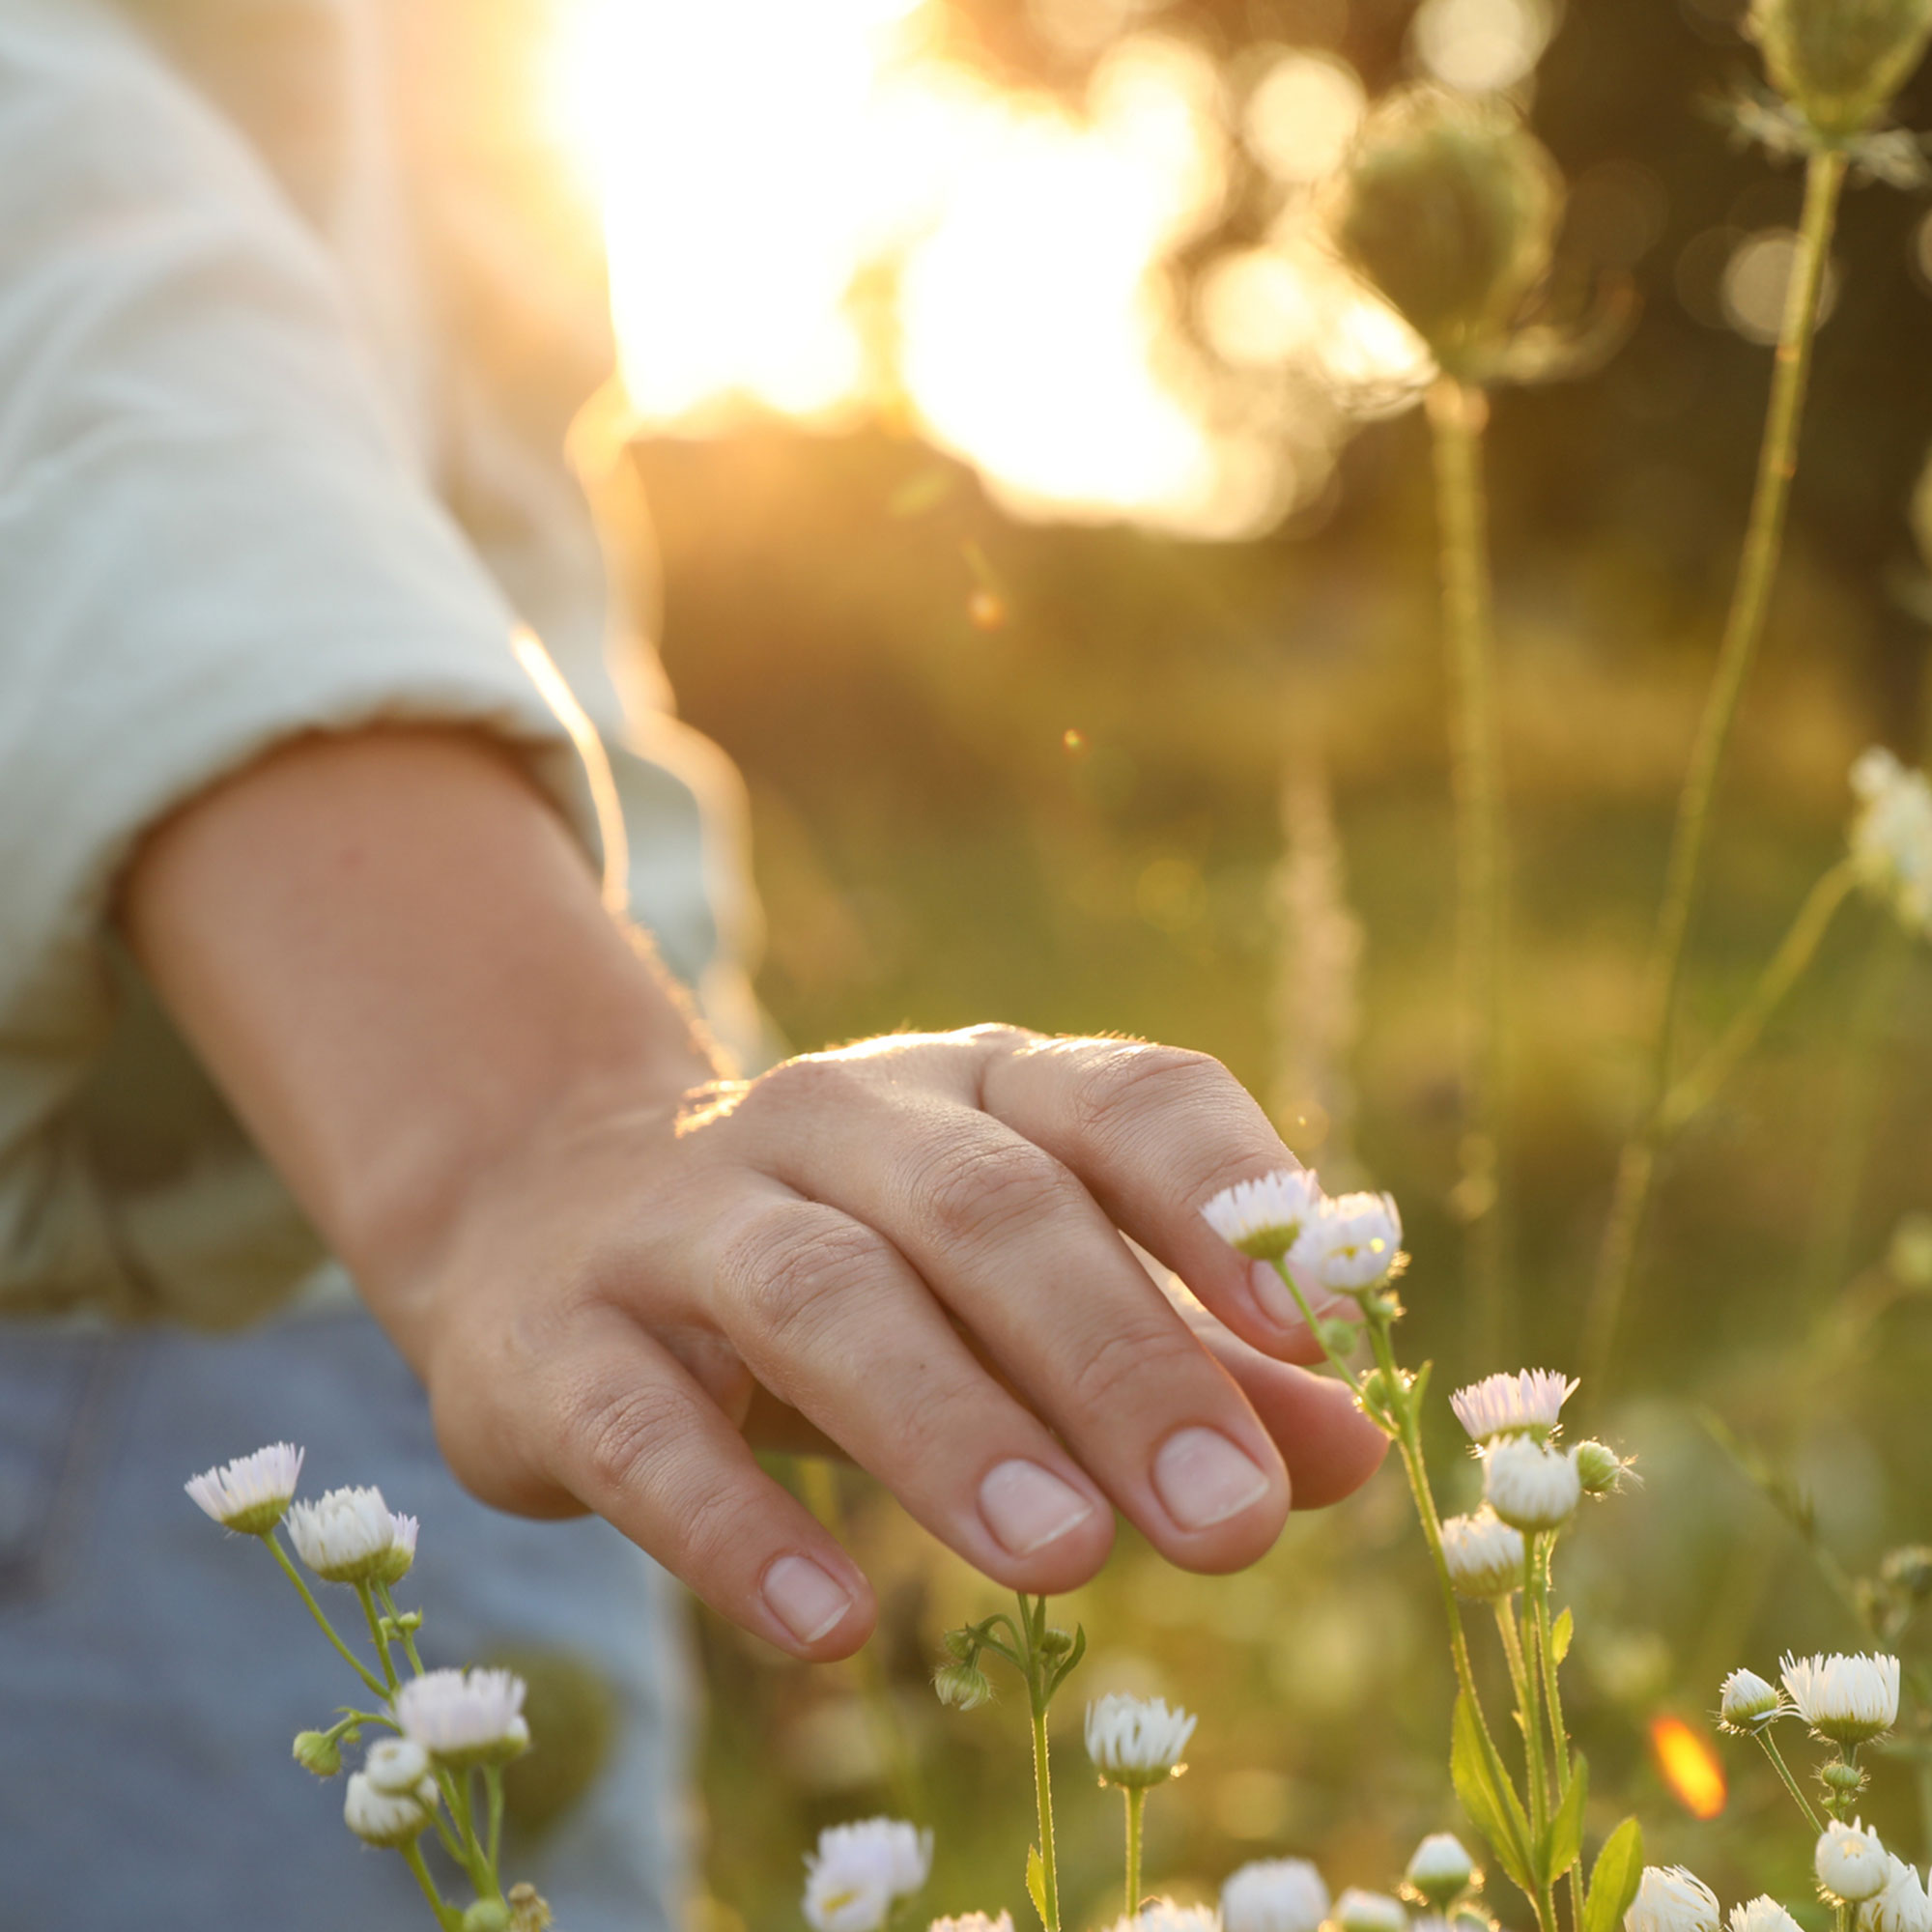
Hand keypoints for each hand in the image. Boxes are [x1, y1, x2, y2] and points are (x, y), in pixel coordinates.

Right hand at [412, 1026, 1386, 1656]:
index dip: (1223, 1200)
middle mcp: (832, 1118)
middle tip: (1228, 1521)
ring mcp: (682, 1217)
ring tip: (1065, 1557)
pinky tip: (825, 1629)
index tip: (1318, 1337)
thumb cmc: (843, 1261)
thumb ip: (1176, 1357)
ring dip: (948, 1423)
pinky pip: (644, 1425)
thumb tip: (1352, 1456)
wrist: (543, 1216)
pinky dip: (734, 1524)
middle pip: (986, 1209)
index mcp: (970, 1091)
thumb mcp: (1006, 1288)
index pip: (1122, 1099)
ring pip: (820, 1294)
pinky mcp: (558, 1336)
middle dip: (1116, 1359)